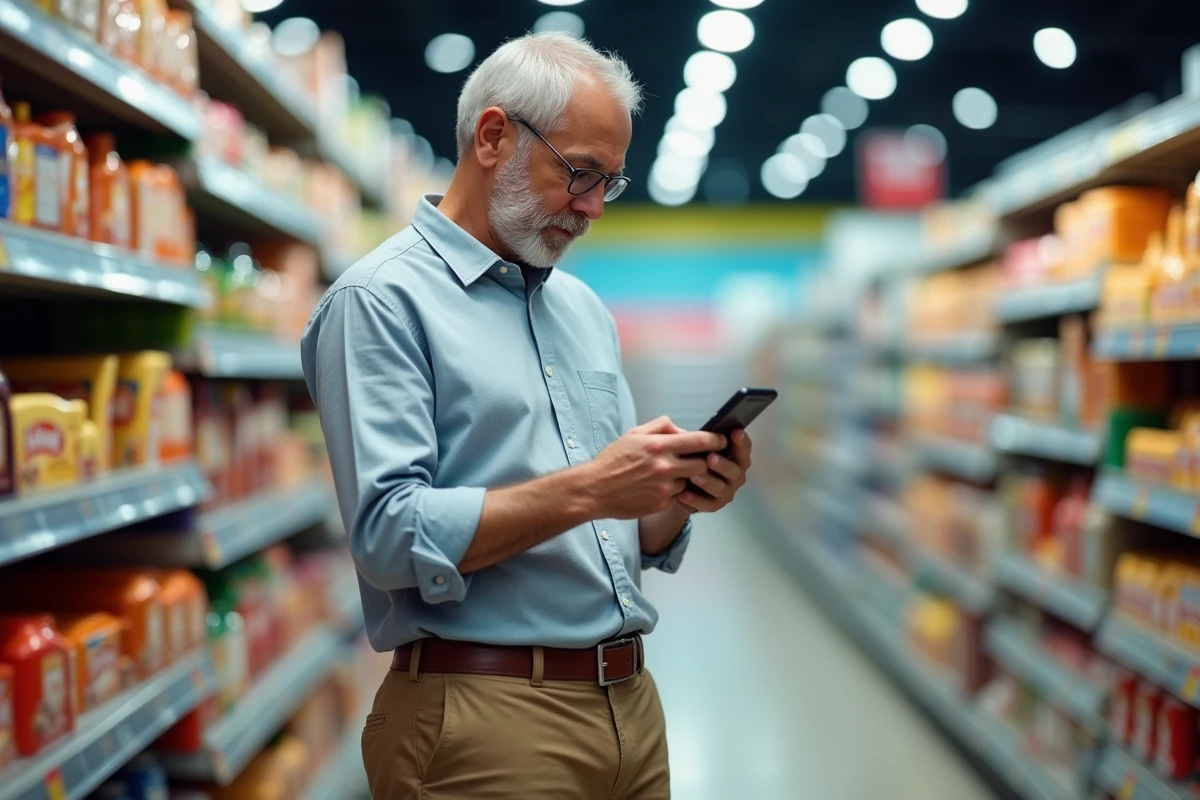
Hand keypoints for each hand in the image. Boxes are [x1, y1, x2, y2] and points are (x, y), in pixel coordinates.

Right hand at [582, 416, 725, 519]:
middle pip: (702, 464)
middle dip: (704, 462)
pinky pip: (677, 495)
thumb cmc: (613, 460)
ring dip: (685, 477)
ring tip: (667, 474)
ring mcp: (664, 488)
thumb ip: (661, 427)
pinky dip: (673, 490)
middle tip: (699, 459)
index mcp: (658, 446)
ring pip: (690, 481)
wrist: (595, 489)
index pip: (699, 441)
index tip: (721, 440)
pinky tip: (656, 487)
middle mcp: (664, 467)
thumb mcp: (634, 434)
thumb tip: (683, 430)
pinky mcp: (661, 503)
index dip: (715, 440)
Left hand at [677, 428, 751, 513]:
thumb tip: (694, 434)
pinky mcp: (714, 505)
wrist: (685, 485)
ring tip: (693, 476)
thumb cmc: (696, 461)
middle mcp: (735, 476)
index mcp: (736, 458)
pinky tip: (684, 494)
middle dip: (723, 464)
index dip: (741, 442)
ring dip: (707, 481)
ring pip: (720, 488)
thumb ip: (703, 441)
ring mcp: (726, 492)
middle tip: (711, 458)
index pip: (743, 449)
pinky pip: (706, 504)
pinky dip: (695, 500)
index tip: (736, 432)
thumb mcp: (699, 448)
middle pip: (734, 471)